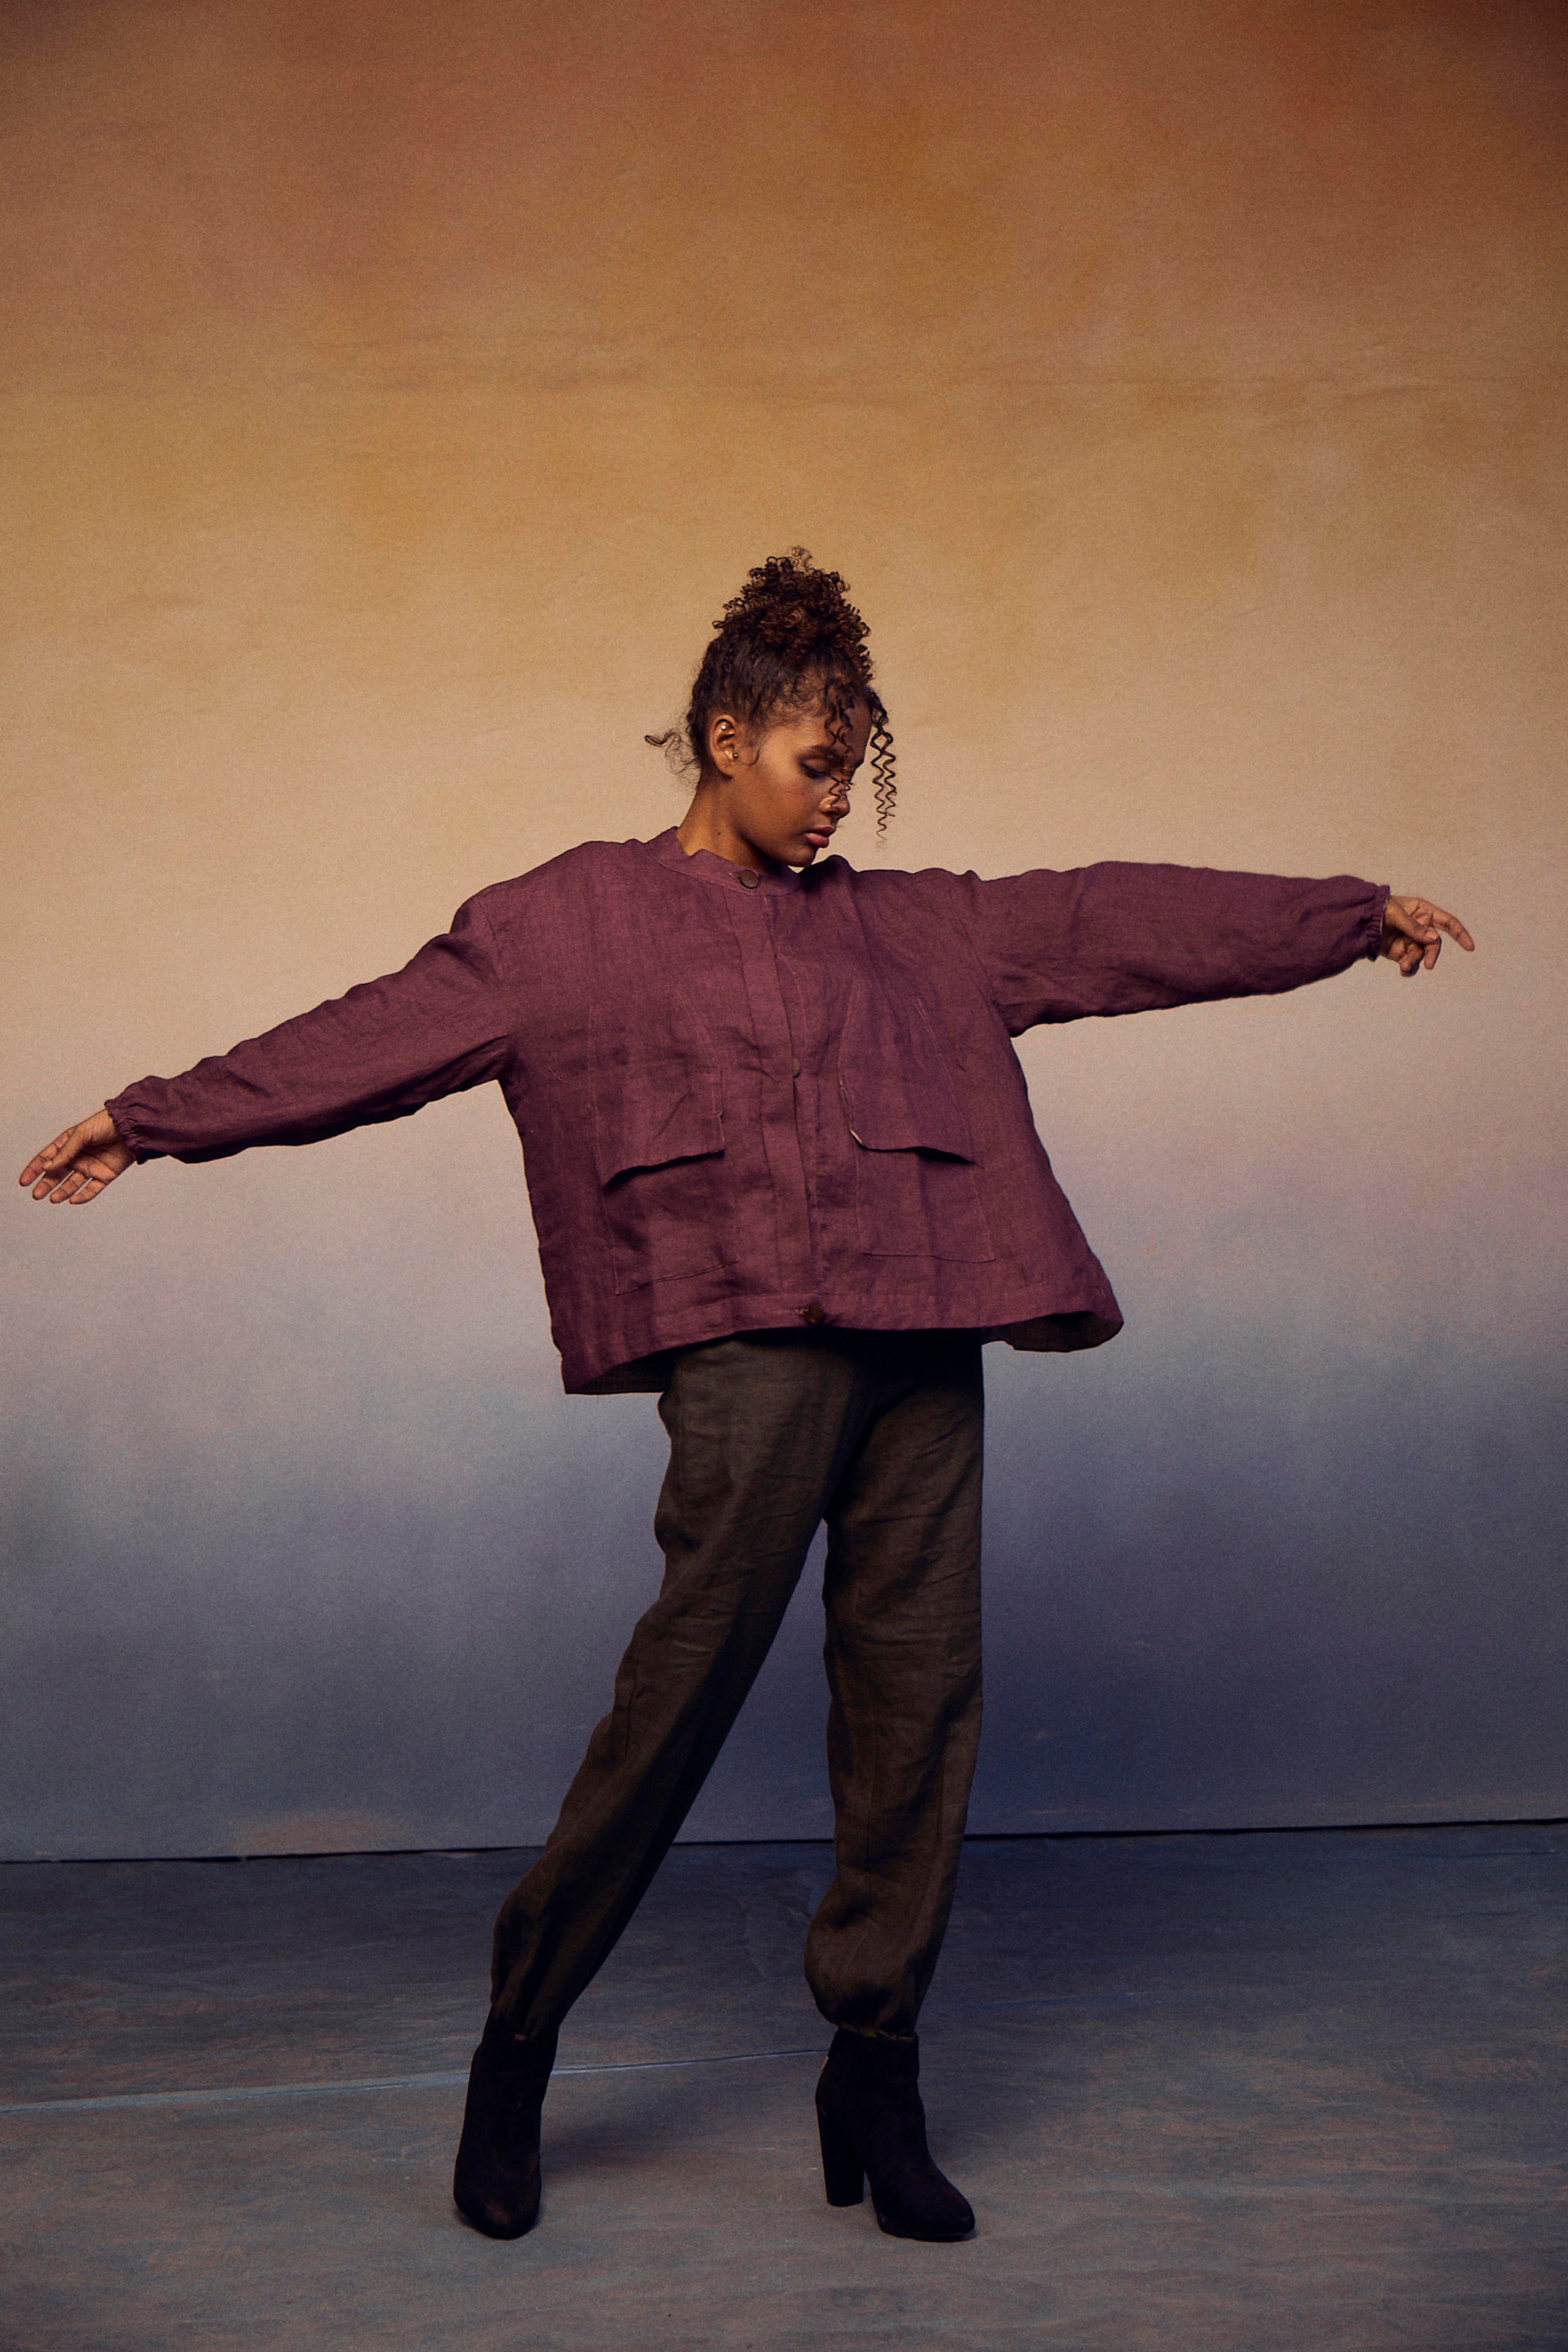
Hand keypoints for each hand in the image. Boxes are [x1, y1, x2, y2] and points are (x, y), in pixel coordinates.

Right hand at [19, 1109, 134, 1203]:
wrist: (132, 1127)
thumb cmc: (106, 1124)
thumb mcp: (81, 1134)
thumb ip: (65, 1151)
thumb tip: (48, 1167)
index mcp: (69, 1144)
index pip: (47, 1158)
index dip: (35, 1169)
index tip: (24, 1181)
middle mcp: (78, 1157)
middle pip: (57, 1174)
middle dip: (46, 1184)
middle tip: (36, 1194)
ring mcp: (91, 1167)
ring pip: (72, 1184)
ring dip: (62, 1192)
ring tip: (53, 1198)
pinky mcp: (105, 1176)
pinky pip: (92, 1190)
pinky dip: (83, 1196)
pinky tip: (73, 1200)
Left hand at [1378, 895, 1474, 977]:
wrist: (1359, 920)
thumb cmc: (1378, 910)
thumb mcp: (1396, 915)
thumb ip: (1414, 927)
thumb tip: (1433, 938)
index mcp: (1424, 912)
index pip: (1448, 923)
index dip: (1460, 934)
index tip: (1470, 947)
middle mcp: (1422, 927)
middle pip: (1434, 944)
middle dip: (1432, 954)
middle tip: (1429, 965)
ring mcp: (1412, 941)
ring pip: (1422, 956)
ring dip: (1415, 962)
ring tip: (1403, 965)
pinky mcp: (1401, 953)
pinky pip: (1411, 964)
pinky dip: (1409, 969)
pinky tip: (1403, 970)